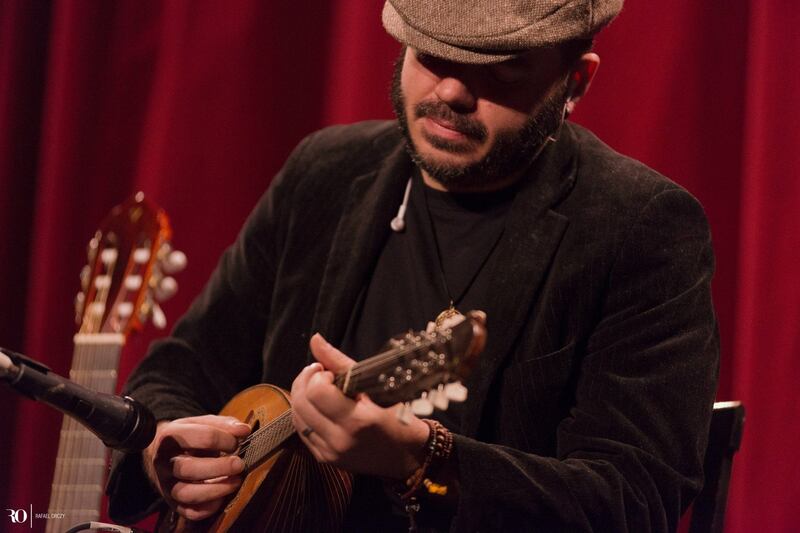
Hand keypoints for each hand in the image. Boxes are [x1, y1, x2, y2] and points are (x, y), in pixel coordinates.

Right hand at [143, 415, 250, 520]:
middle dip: (219, 467)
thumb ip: (224, 425)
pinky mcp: (172, 503)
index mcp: (170, 437)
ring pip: (187, 493)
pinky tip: (223, 497)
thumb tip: (244, 430)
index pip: (200, 436)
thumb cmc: (190, 437)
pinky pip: (189, 512)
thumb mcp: (202, 423)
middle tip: (239, 464)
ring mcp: (166, 485)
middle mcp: (163, 462)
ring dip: (216, 490)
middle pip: (189, 468)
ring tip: (236, 482)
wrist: (164, 454)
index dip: (223, 439)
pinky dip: (208, 508)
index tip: (237, 441)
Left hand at [291, 333, 429, 479]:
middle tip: (321, 375)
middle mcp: (340, 439)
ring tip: (320, 389)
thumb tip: (315, 340)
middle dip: (305, 381)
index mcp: (358, 420)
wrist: (407, 456)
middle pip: (301, 403)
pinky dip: (305, 414)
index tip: (330, 372)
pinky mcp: (324, 459)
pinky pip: (302, 431)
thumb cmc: (398, 418)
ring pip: (297, 417)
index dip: (319, 375)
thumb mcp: (376, 386)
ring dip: (302, 396)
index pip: (317, 392)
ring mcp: (330, 452)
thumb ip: (340, 363)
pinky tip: (320, 407)